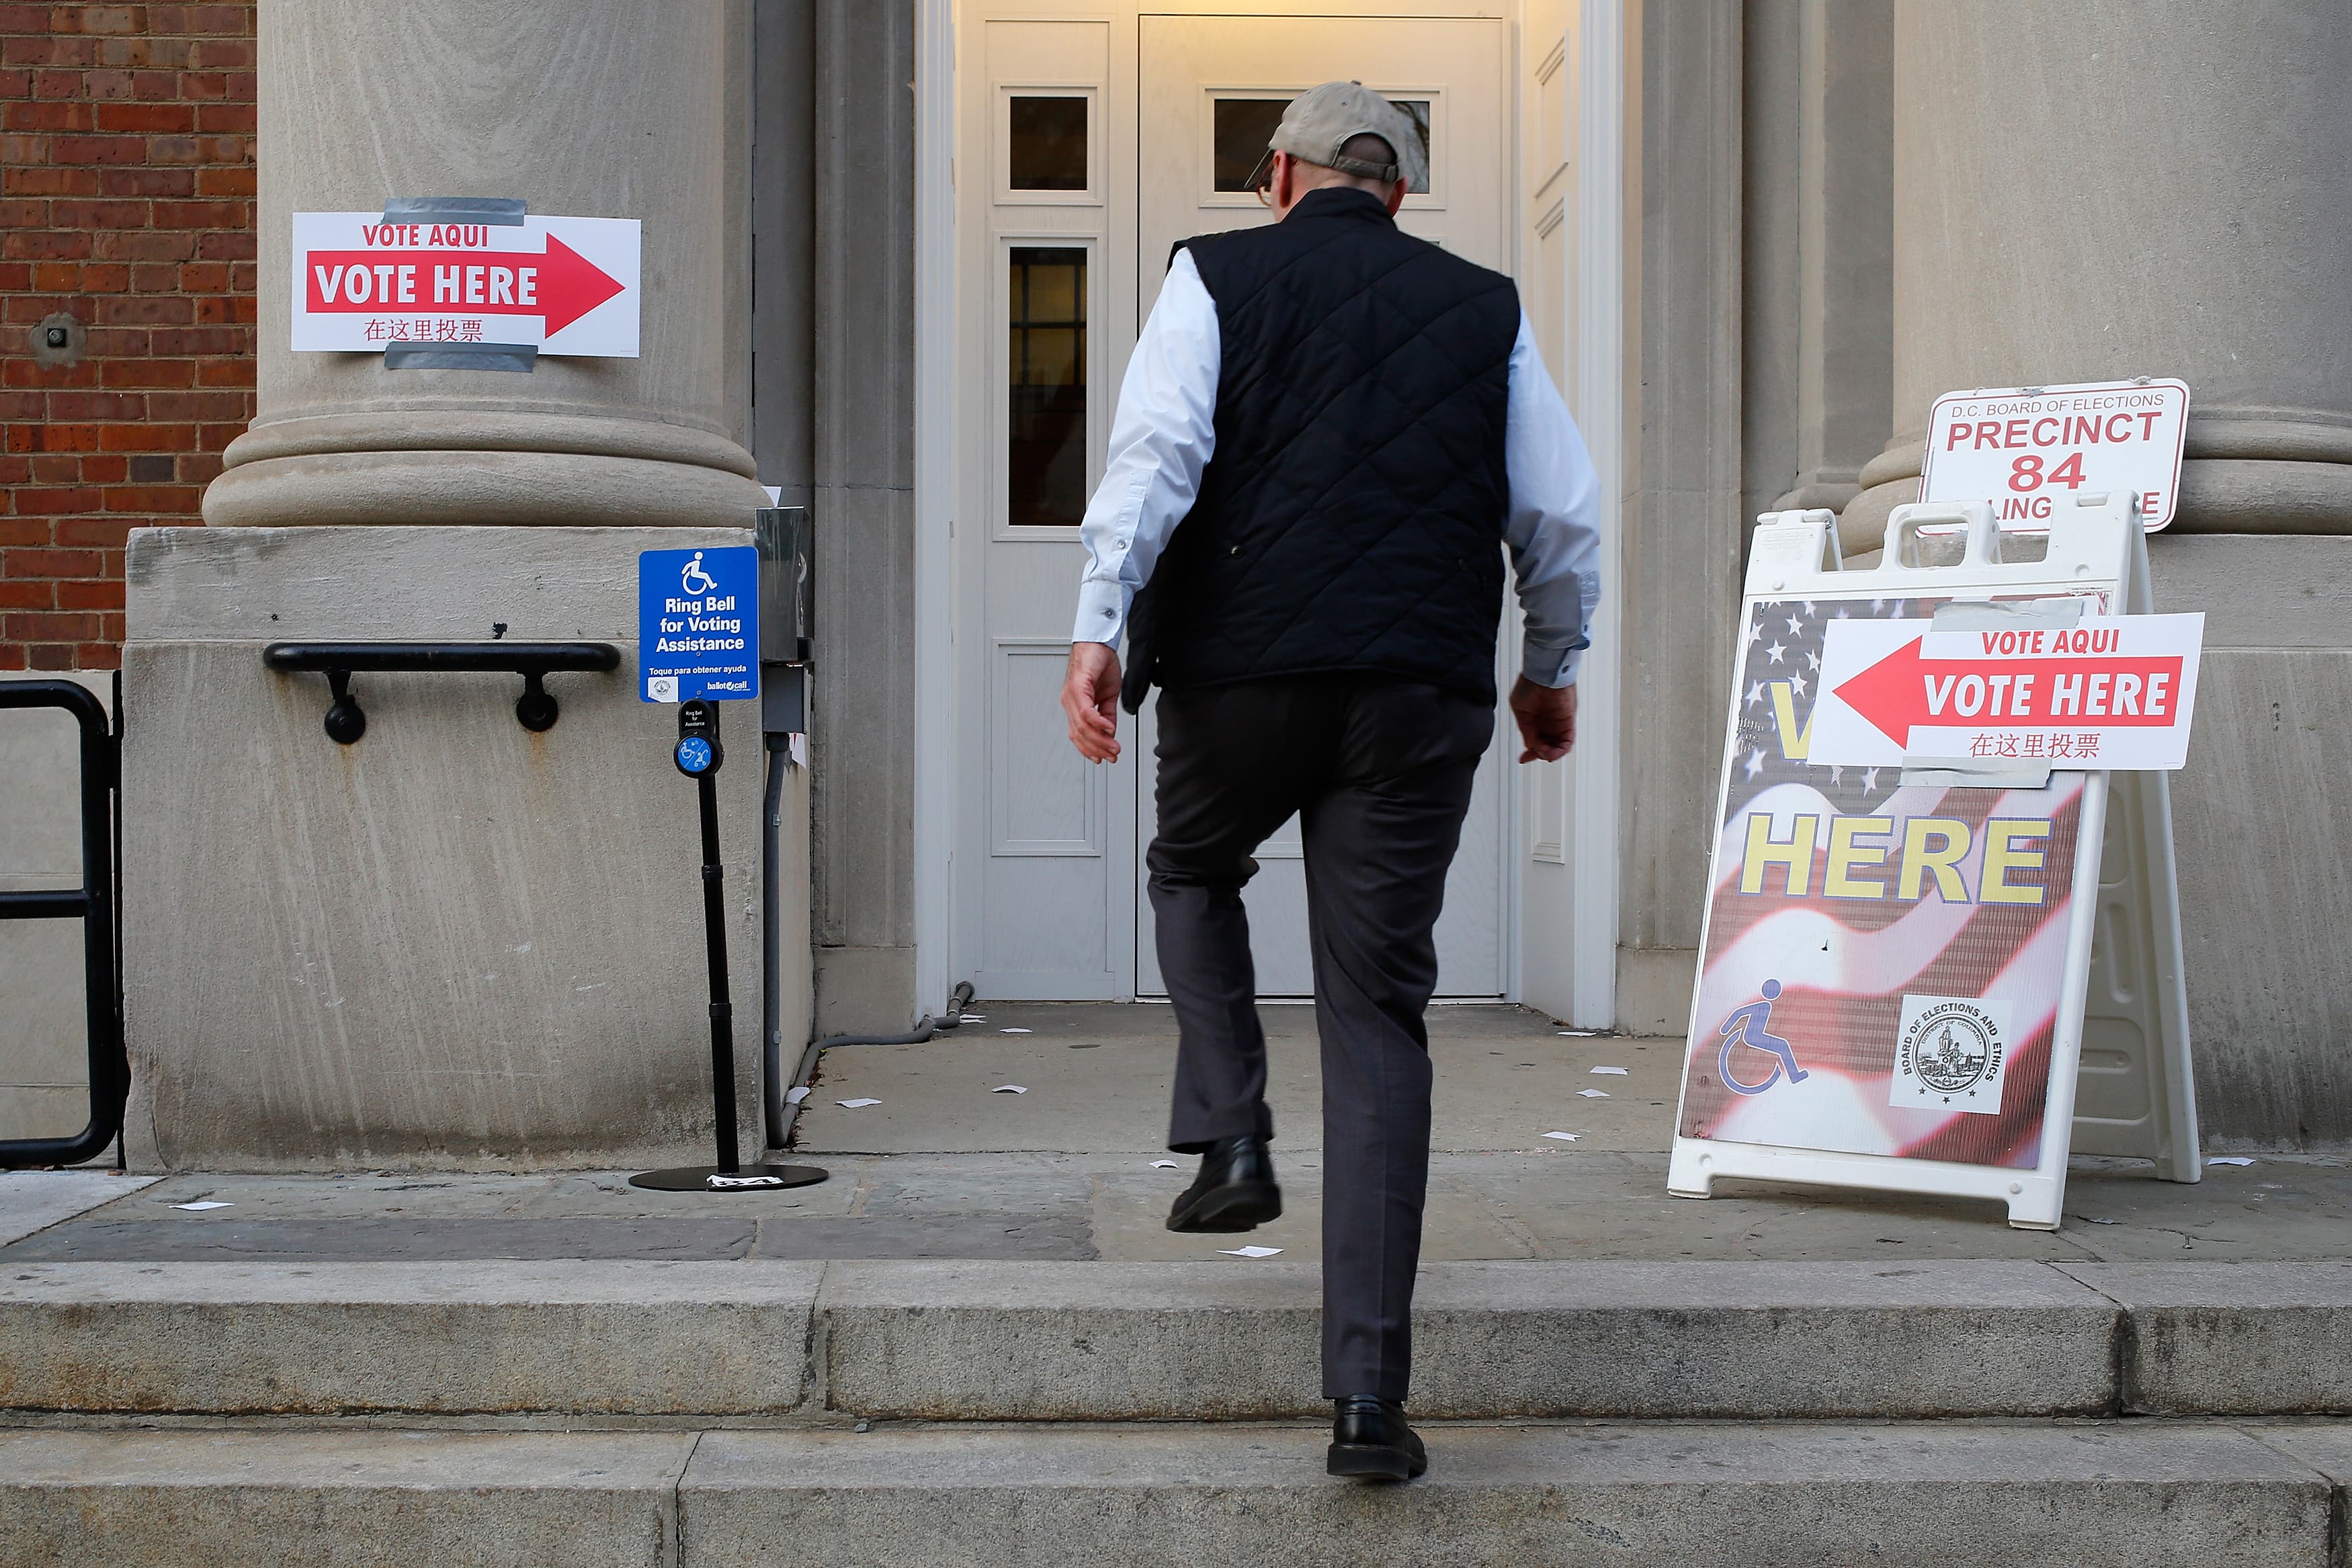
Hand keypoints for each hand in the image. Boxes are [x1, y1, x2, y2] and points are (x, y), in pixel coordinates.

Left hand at [1062, 642, 1122, 763]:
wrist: (1099, 641)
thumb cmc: (1100, 662)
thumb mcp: (1108, 694)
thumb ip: (1107, 714)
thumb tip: (1110, 732)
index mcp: (1075, 704)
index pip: (1079, 734)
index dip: (1090, 749)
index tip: (1103, 758)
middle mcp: (1070, 701)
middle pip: (1080, 734)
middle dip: (1098, 748)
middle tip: (1112, 755)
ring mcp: (1071, 695)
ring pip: (1082, 726)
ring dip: (1100, 740)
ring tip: (1113, 746)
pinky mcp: (1077, 686)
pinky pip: (1086, 711)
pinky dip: (1098, 722)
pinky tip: (1109, 728)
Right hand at [1509, 677, 1576, 762]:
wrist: (1544, 673)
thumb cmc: (1530, 684)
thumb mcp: (1520, 710)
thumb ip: (1526, 730)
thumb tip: (1530, 745)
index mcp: (1535, 719)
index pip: (1534, 741)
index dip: (1529, 752)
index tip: (1523, 759)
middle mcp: (1547, 722)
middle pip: (1546, 746)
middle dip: (1538, 754)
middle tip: (1530, 756)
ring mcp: (1558, 723)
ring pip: (1557, 747)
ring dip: (1549, 755)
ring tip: (1542, 754)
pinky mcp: (1568, 722)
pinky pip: (1567, 742)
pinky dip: (1560, 751)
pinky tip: (1551, 753)